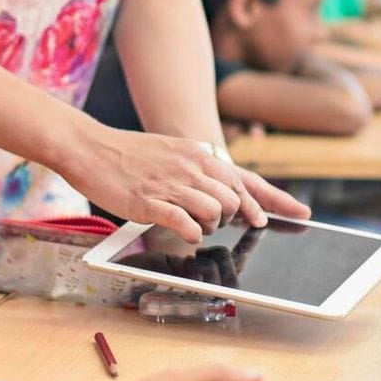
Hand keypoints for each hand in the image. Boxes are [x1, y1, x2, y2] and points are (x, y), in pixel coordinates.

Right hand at [66, 126, 308, 242]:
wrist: (89, 146)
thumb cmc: (129, 154)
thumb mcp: (171, 151)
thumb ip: (197, 168)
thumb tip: (220, 189)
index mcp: (198, 154)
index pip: (243, 179)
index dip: (269, 201)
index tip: (291, 216)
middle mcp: (191, 167)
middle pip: (234, 201)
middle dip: (231, 218)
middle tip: (214, 223)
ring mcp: (171, 184)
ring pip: (215, 213)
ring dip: (210, 226)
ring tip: (193, 225)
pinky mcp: (150, 202)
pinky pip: (185, 224)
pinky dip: (191, 233)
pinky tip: (184, 233)